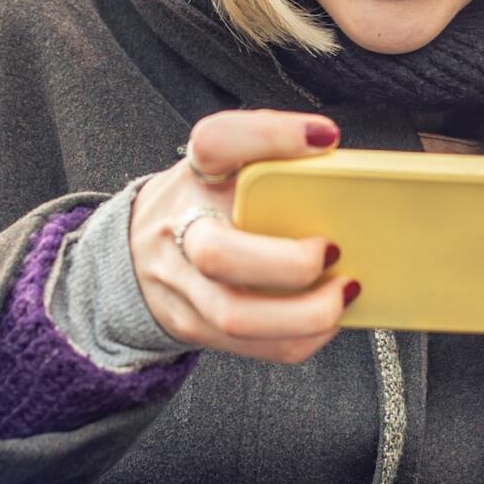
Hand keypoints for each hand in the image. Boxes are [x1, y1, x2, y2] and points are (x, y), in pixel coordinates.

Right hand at [130, 108, 356, 364]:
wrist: (138, 249)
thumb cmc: (201, 203)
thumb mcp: (225, 167)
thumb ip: (273, 162)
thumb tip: (345, 173)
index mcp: (196, 173)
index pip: (217, 142)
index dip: (271, 136)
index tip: (321, 137)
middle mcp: (181, 228)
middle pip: (219, 255)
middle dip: (289, 264)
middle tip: (331, 250)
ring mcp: (182, 284)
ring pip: (236, 316)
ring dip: (305, 313)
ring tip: (342, 291)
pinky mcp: (195, 325)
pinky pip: (256, 347)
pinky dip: (303, 336)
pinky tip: (326, 317)